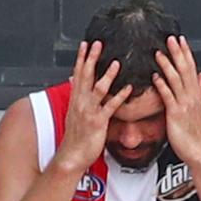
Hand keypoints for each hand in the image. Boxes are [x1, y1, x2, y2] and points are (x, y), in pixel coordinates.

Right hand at [52, 41, 132, 173]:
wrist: (71, 156)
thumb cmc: (75, 137)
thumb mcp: (72, 113)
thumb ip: (75, 96)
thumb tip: (73, 81)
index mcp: (75, 100)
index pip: (77, 74)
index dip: (81, 58)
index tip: (85, 44)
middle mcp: (80, 103)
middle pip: (86, 76)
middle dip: (92, 59)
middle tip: (98, 43)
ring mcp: (89, 112)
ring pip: (98, 89)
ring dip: (107, 75)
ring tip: (116, 62)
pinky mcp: (98, 123)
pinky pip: (110, 107)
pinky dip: (120, 97)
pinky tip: (128, 88)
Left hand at [152, 36, 200, 166]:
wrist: (200, 152)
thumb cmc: (196, 134)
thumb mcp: (199, 108)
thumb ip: (199, 89)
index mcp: (196, 95)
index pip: (191, 68)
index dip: (186, 53)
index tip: (180, 40)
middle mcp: (191, 97)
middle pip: (185, 70)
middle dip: (178, 53)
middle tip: (170, 38)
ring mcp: (184, 105)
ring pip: (177, 80)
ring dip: (168, 65)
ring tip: (159, 53)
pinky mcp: (176, 114)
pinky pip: (169, 97)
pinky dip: (162, 86)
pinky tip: (155, 77)